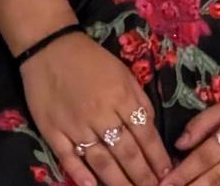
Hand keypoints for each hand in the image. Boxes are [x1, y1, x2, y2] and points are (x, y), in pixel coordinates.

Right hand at [18, 31, 170, 185]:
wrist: (50, 47)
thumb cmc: (92, 61)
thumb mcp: (124, 73)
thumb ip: (139, 100)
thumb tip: (151, 129)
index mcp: (121, 97)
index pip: (145, 134)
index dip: (157, 157)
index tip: (168, 174)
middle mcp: (101, 114)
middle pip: (126, 153)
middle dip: (142, 177)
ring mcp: (75, 125)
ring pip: (101, 161)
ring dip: (117, 182)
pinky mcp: (52, 131)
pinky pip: (68, 158)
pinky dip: (79, 175)